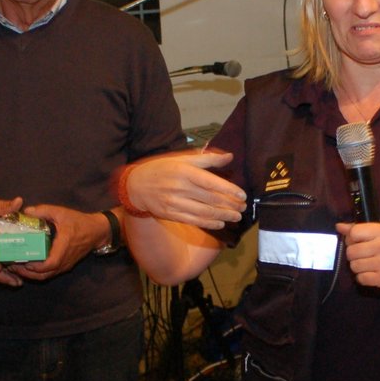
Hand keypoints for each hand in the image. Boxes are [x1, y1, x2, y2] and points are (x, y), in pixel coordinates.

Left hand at [15, 204, 103, 280]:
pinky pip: (50, 273)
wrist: (97, 231)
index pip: (49, 264)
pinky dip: (38, 273)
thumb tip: (25, 211)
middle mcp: (64, 260)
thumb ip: (43, 211)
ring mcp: (65, 265)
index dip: (34, 266)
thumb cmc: (79, 222)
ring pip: (46, 276)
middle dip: (26, 273)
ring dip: (31, 274)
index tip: (20, 261)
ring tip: (16, 267)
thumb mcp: (61, 212)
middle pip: (44, 274)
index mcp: (63, 247)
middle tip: (11, 265)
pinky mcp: (65, 266)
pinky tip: (27, 266)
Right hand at [122, 149, 245, 228]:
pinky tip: (220, 223)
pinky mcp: (171, 214)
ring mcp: (175, 202)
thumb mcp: (182, 158)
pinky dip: (209, 223)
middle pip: (210, 199)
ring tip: (236, 216)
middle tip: (243, 207)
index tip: (242, 195)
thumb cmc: (162, 169)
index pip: (211, 182)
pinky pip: (194, 220)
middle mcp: (180, 187)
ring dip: (223, 215)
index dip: (229, 190)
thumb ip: (207, 158)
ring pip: (204, 212)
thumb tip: (229, 157)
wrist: (136, 185)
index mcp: (184, 171)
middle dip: (229, 205)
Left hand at [336, 222, 379, 296]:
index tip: (357, 242)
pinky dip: (363, 278)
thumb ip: (362, 230)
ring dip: (358, 267)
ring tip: (369, 266)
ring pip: (354, 266)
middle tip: (364, 256)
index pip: (355, 232)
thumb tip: (339, 226)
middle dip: (354, 255)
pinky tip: (372, 274)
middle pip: (351, 251)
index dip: (351, 239)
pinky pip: (361, 278)